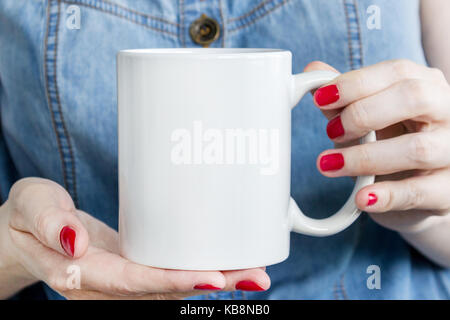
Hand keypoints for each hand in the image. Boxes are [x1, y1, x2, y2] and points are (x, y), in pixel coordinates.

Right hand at [1, 178, 269, 298]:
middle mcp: (106, 285)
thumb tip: (75, 241)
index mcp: (83, 272)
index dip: (173, 282)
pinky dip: (197, 274)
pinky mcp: (131, 268)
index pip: (134, 282)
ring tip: (253, 273)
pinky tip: (225, 265)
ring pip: (171, 289)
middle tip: (255, 277)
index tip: (214, 278)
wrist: (24, 233)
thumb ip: (50, 223)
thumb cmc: (27, 216)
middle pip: (164, 292)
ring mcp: (121, 280)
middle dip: (212, 285)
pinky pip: (166, 277)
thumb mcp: (31, 206)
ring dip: (214, 282)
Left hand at [304, 60, 449, 233]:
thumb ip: (343, 99)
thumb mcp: (367, 119)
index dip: (355, 83)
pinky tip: (361, 198)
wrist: (420, 189)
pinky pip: (420, 192)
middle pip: (415, 97)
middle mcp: (448, 113)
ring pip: (417, 148)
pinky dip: (387, 195)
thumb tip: (313, 71)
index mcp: (428, 86)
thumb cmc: (393, 143)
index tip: (321, 99)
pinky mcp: (448, 190)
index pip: (398, 72)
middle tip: (331, 131)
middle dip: (364, 113)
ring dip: (365, 157)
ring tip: (328, 164)